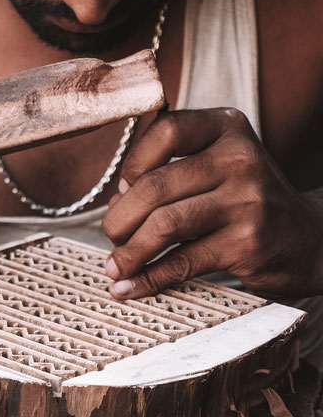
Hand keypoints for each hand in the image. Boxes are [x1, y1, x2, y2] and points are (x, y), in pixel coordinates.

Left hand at [103, 108, 322, 299]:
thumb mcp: (216, 168)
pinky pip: (182, 261)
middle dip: (120, 218)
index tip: (124, 190)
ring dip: (129, 251)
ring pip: (164, 224)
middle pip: (155, 185)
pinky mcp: (247, 243)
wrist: (311, 238)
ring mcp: (246, 200)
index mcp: (226, 128)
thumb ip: (168, 175)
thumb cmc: (247, 200)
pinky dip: (148, 278)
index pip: (166, 131)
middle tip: (112, 236)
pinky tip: (130, 288)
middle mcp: (239, 158)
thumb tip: (116, 203)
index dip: (133, 162)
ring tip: (115, 267)